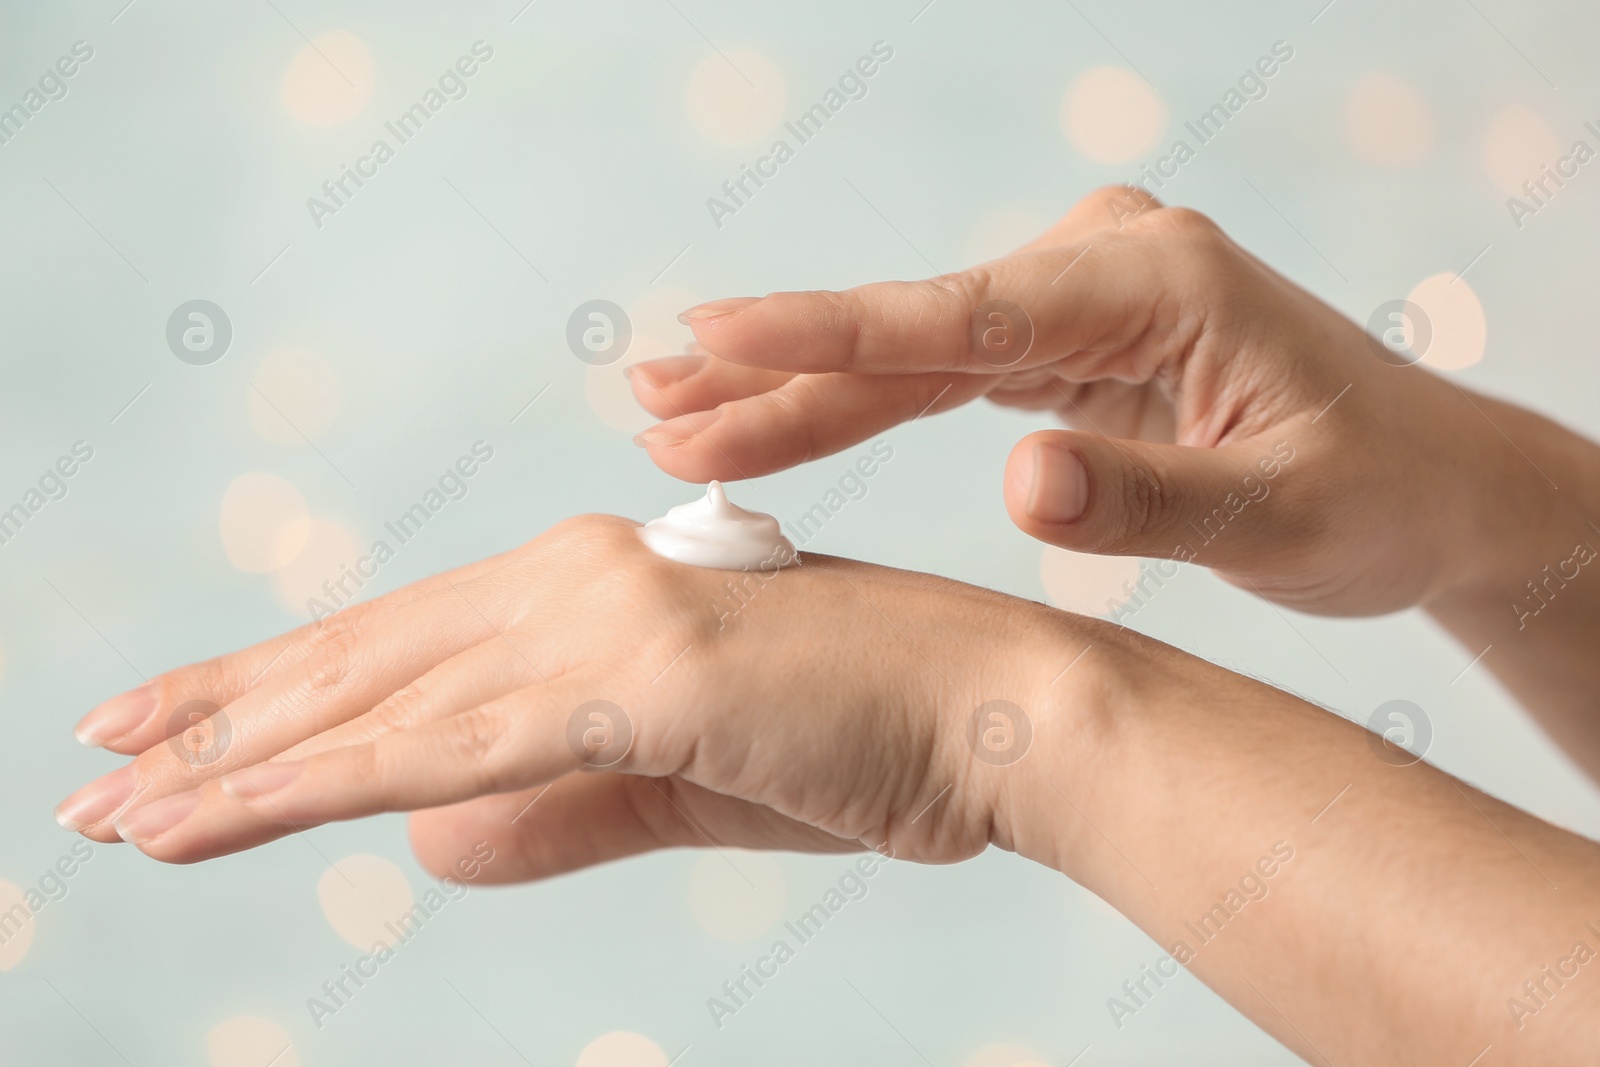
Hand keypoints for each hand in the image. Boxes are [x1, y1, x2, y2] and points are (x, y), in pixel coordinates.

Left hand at [55, 515, 1082, 872]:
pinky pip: (449, 743)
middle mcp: (585, 575)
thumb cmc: (869, 743)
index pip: (413, 646)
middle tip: (100, 759)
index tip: (189, 733)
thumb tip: (431, 845)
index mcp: (600, 589)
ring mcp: (609, 615)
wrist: (1005, 717)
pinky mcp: (641, 672)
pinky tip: (219, 810)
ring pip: (383, 699)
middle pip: (369, 656)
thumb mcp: (682, 791)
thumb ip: (555, 812)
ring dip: (238, 757)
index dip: (291, 691)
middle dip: (224, 715)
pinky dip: (323, 779)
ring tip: (118, 806)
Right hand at [630, 186, 1525, 615]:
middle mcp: (1104, 266)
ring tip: (674, 415)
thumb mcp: (1282, 518)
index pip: (961, 312)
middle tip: (650, 400)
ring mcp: (1079, 298)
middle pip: (911, 329)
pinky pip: (938, 375)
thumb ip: (1151, 499)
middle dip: (780, 374)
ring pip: (908, 353)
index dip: (830, 333)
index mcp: (1157, 280)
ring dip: (796, 393)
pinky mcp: (1066, 340)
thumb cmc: (1377, 495)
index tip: (716, 334)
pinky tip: (774, 418)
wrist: (1432, 485)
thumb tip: (1020, 483)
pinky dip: (856, 405)